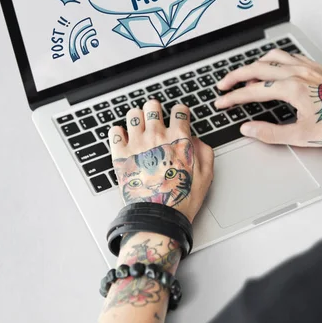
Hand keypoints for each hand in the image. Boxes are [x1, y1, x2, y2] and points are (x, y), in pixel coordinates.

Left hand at [109, 100, 213, 223]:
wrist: (158, 216)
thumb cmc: (181, 198)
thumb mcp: (206, 175)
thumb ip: (204, 151)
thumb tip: (194, 140)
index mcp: (178, 138)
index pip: (179, 110)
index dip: (180, 112)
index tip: (178, 116)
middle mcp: (156, 136)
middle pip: (152, 106)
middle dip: (155, 110)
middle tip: (155, 119)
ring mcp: (137, 143)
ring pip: (133, 114)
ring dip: (137, 119)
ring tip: (139, 129)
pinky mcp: (121, 154)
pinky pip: (114, 131)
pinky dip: (118, 132)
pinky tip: (125, 140)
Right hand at [215, 49, 321, 146]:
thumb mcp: (301, 136)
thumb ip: (270, 133)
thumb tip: (248, 129)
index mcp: (291, 89)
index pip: (252, 91)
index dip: (232, 98)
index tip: (221, 102)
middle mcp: (297, 73)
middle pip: (256, 68)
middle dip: (235, 76)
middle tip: (223, 85)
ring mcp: (307, 67)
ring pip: (272, 57)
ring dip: (254, 64)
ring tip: (244, 75)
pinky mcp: (315, 66)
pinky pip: (288, 56)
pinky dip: (273, 59)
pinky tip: (272, 67)